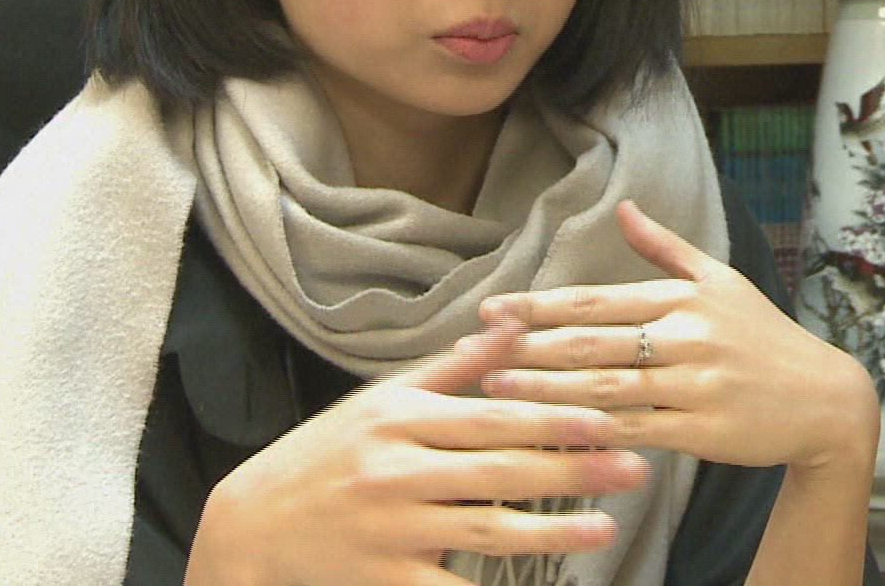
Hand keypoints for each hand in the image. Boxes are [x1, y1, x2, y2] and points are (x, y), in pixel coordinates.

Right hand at [184, 321, 648, 585]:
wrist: (250, 528)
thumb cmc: (325, 456)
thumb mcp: (379, 401)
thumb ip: (452, 368)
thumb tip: (515, 324)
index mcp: (400, 419)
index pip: (491, 416)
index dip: (554, 418)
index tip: (609, 418)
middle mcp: (395, 471)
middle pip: (499, 470)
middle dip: (571, 470)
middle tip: (634, 468)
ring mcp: (390, 530)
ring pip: (484, 529)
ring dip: (551, 530)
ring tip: (605, 528)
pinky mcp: (385, 580)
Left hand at [478, 201, 877, 473]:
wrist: (824, 399)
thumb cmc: (764, 338)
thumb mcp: (722, 282)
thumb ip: (667, 249)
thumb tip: (626, 207)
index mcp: (684, 297)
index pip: (597, 300)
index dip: (539, 306)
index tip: (491, 309)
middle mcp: (687, 336)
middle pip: (592, 343)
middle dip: (527, 345)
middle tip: (475, 348)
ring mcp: (694, 384)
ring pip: (605, 387)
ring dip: (544, 388)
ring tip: (496, 387)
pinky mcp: (701, 430)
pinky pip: (634, 431)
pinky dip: (589, 432)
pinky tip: (551, 431)